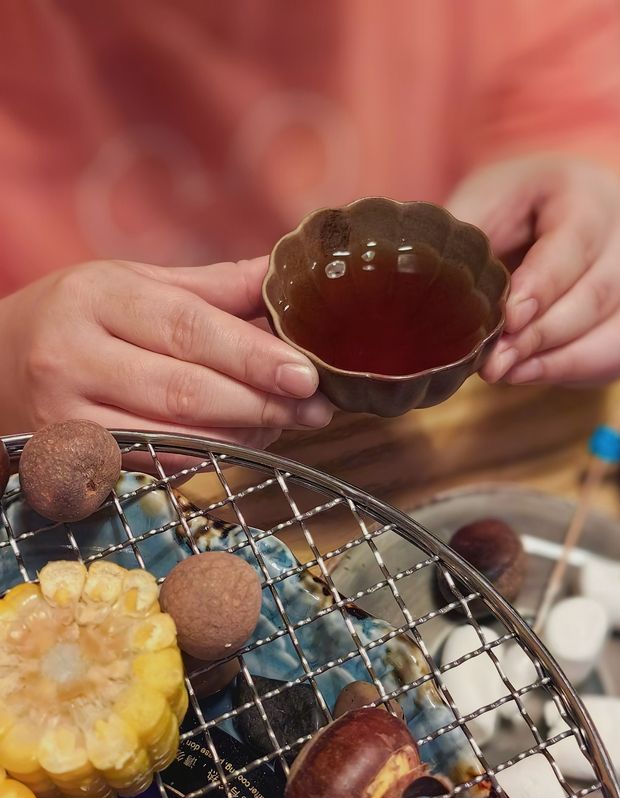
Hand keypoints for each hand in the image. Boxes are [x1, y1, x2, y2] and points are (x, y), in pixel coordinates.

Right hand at [0, 258, 332, 455]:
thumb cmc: (76, 317)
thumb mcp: (133, 284)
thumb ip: (212, 288)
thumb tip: (283, 276)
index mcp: (97, 298)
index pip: (190, 329)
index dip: (255, 356)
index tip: (308, 374)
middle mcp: (74, 355)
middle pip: (187, 389)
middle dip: (262, 403)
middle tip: (316, 407)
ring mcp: (68, 417)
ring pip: (175, 435)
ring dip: (243, 434)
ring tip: (287, 422)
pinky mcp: (73, 459)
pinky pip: (157, 464)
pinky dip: (208, 456)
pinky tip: (240, 441)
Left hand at [447, 155, 619, 384]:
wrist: (540, 209)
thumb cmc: (506, 206)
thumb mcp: (479, 205)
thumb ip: (462, 244)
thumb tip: (420, 285)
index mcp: (585, 193)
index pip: (575, 241)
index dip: (542, 286)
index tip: (507, 319)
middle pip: (599, 292)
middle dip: (543, 334)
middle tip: (494, 363)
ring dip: (560, 360)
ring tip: (505, 374)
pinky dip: (574, 370)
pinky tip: (527, 374)